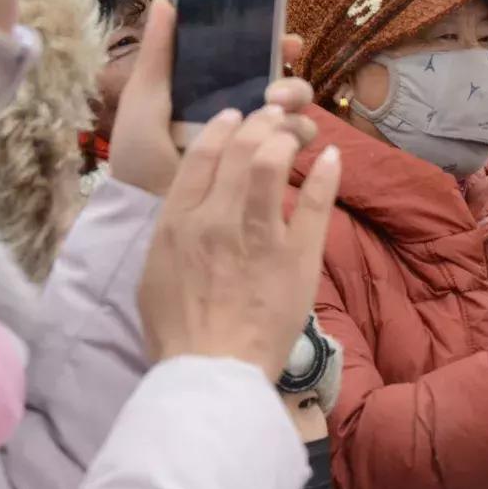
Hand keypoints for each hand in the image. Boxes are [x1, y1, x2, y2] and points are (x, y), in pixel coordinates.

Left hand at [110, 0, 316, 196]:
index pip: (255, 58)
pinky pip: (295, 145)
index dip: (276, 44)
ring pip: (296, 114)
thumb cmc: (139, 155)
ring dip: (295, 111)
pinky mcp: (267, 169)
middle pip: (285, 86)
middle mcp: (243, 110)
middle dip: (291, 84)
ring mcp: (257, 140)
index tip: (287, 40)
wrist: (146, 209)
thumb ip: (159, 53)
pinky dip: (295, 138)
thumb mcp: (144, 99)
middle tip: (275, 95)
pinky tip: (282, 143)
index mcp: (215, 87)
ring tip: (278, 118)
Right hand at [138, 105, 342, 381]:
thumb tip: (188, 208)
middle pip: (241, 149)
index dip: (222, 127)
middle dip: (260, 123)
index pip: (202, 156)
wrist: (211, 372)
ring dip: (287, 138)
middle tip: (274, 117)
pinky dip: (326, 174)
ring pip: (272, 164)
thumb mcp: (154, 274)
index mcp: (178, 222)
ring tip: (297, 131)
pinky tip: (332, 157)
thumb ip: (173, 233)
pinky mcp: (297, 256)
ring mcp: (259, 235)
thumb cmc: (178, 332)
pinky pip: (315, 203)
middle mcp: (217, 219)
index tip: (235, 116)